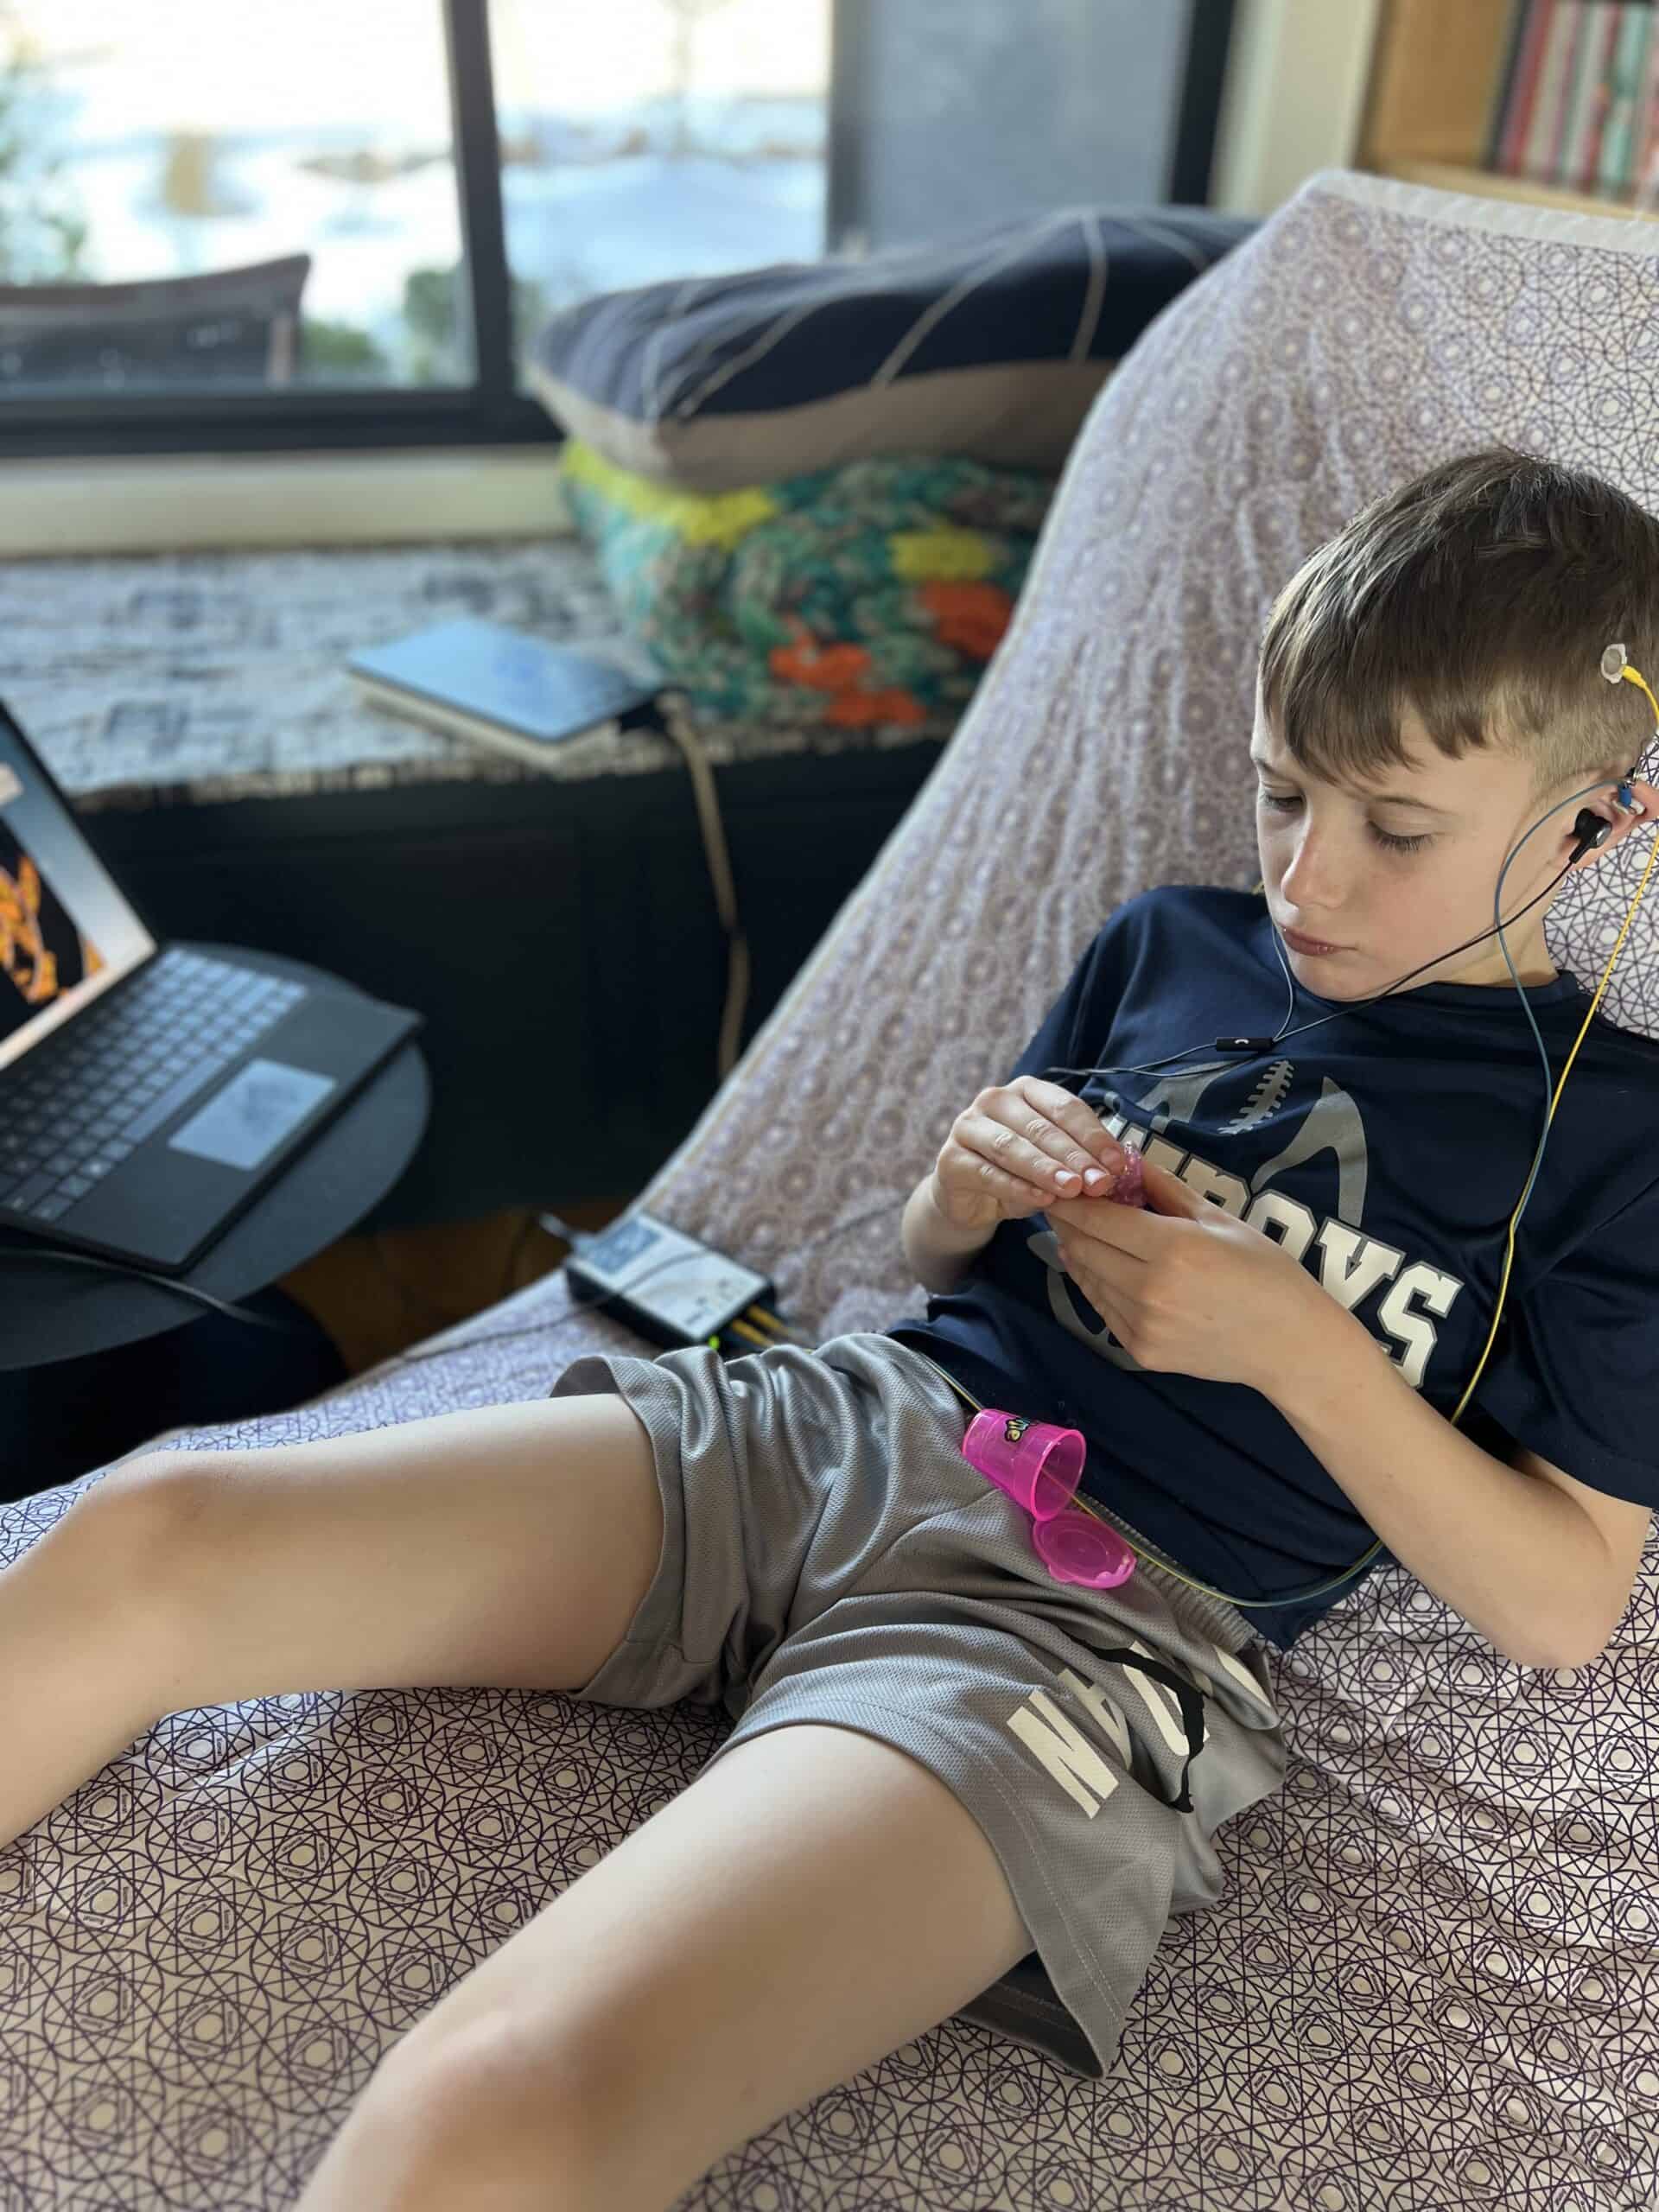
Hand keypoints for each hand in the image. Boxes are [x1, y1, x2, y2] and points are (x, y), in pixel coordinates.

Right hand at [930, 1078, 1127, 1232]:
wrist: (971, 1200)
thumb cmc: (1020, 1172)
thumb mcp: (1054, 1161)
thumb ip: (1080, 1159)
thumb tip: (1118, 1169)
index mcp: (1026, 1090)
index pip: (1064, 1107)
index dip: (1093, 1136)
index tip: (1117, 1164)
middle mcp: (994, 1100)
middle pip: (1040, 1127)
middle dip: (1074, 1156)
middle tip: (1100, 1182)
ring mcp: (967, 1126)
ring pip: (1011, 1147)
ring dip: (1046, 1169)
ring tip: (1072, 1189)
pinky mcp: (950, 1159)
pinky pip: (987, 1173)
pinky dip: (1016, 1187)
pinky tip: (1041, 1201)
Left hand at [1047, 1155, 1326, 1390]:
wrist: (1288, 1343)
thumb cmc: (1264, 1273)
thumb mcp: (1220, 1220)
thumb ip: (1167, 1191)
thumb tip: (1127, 1163)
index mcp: (1172, 1248)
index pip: (1099, 1219)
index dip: (1071, 1203)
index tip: (1055, 1188)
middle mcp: (1149, 1288)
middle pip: (1083, 1249)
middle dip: (1067, 1226)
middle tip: (1061, 1207)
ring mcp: (1142, 1325)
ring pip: (1087, 1280)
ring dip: (1077, 1255)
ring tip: (1076, 1235)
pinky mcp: (1141, 1351)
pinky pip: (1102, 1310)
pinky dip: (1095, 1286)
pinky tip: (1100, 1268)